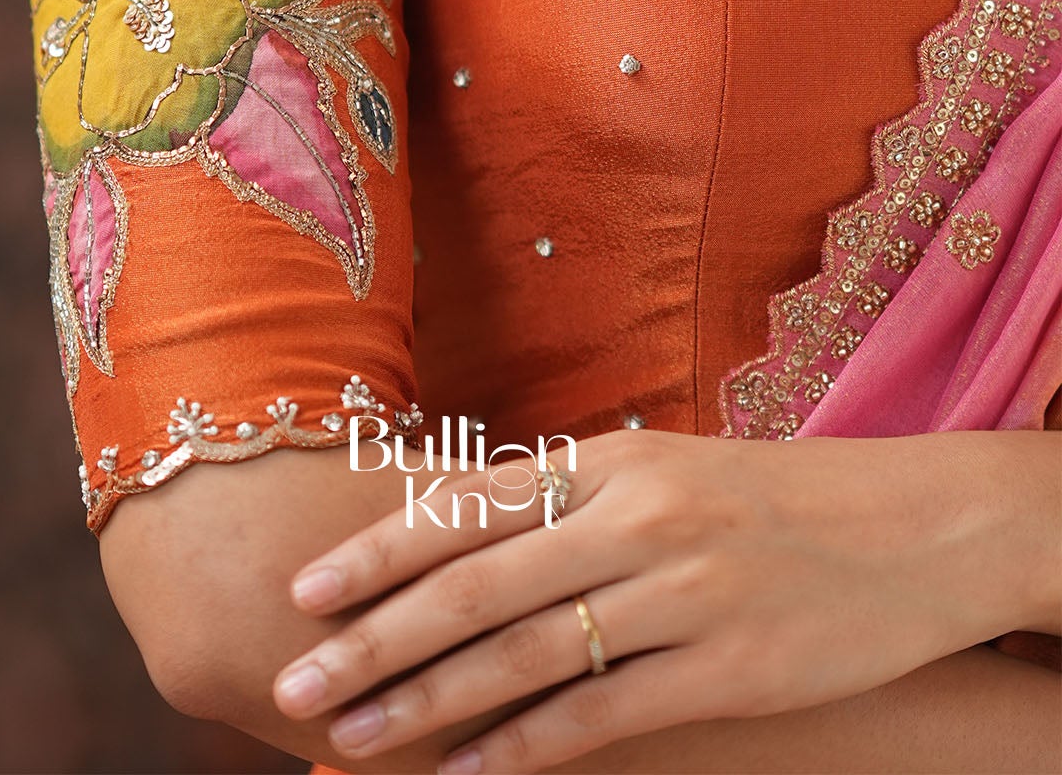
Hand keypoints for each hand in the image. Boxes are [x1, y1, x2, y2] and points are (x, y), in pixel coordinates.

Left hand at [270, 428, 1047, 773]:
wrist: (914, 528)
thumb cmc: (772, 500)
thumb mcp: (671, 469)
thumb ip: (572, 498)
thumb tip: (460, 530)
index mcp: (616, 461)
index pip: (472, 506)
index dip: (381, 552)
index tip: (304, 591)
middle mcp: (638, 518)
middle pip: (476, 584)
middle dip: (373, 638)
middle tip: (292, 683)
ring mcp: (684, 595)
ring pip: (525, 656)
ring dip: (428, 704)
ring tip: (352, 739)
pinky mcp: (731, 671)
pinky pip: (605, 715)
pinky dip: (527, 749)